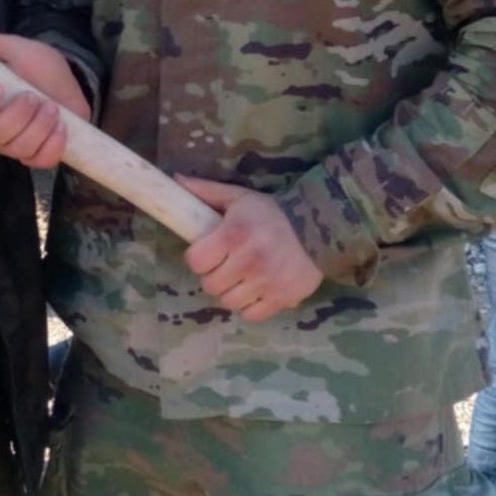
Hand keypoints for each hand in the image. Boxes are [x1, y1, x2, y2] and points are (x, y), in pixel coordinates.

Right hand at [0, 24, 91, 169]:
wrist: (69, 82)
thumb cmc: (37, 66)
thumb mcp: (16, 48)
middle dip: (17, 116)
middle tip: (34, 96)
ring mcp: (16, 144)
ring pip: (17, 150)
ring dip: (39, 128)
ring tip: (53, 108)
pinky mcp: (38, 155)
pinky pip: (40, 162)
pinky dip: (53, 146)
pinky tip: (62, 128)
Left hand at [177, 177, 321, 322]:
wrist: (319, 227)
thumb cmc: (271, 212)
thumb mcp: (238, 197)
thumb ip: (206, 192)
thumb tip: (176, 180)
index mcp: (234, 235)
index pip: (196, 262)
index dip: (199, 259)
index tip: (209, 253)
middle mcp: (249, 261)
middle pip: (210, 285)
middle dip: (214, 276)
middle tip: (227, 266)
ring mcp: (266, 283)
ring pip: (229, 302)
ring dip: (232, 292)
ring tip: (242, 278)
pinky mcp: (282, 299)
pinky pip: (251, 315)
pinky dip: (251, 306)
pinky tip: (257, 290)